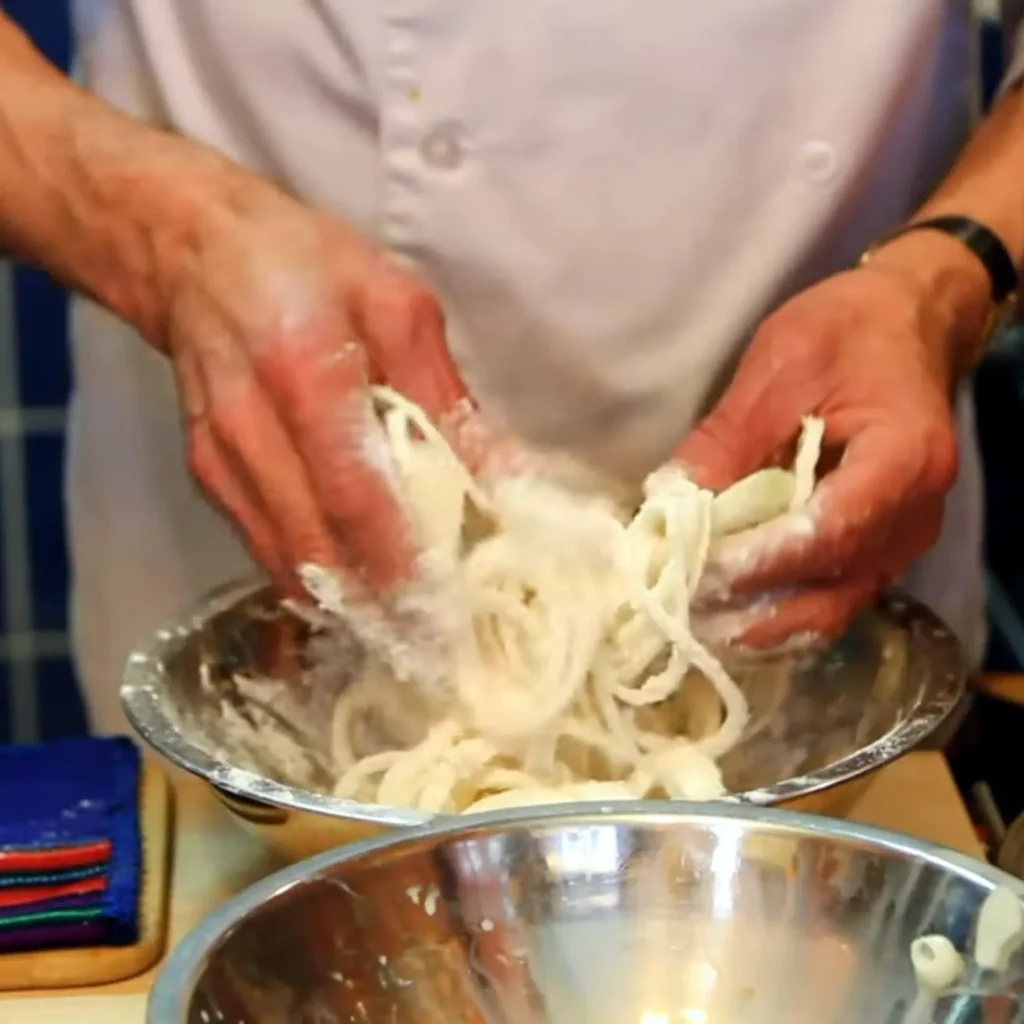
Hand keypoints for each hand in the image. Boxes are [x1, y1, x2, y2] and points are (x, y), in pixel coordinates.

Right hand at [159, 173, 468, 599]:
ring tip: (405, 621)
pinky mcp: (207, 476)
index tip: (448, 602)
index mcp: (306, 375)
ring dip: (346, 601)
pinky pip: (264, 547)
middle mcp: (252, 430)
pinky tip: (356, 585)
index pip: (357, 494)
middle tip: (435, 633)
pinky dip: (313, 575)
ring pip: (287, 561)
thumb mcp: (393, 303)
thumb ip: (445, 393)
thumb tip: (500, 471)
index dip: (401, 558)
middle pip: (318, 545)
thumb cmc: (304, 265)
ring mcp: (221, 460)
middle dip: (379, 600)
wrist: (193, 253)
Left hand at [676, 244, 984, 649]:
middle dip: (758, 602)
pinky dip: (786, 606)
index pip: (831, 528)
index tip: (700, 571)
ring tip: (702, 624)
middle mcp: (916, 511)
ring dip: (769, 620)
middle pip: (835, 579)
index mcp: (903, 456)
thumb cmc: (846, 333)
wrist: (905, 325)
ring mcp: (905, 536)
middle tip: (687, 611)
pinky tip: (735, 613)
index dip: (763, 558)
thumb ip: (727, 440)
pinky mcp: (884, 545)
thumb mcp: (778, 368)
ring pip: (836, 601)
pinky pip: (836, 591)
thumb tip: (669, 499)